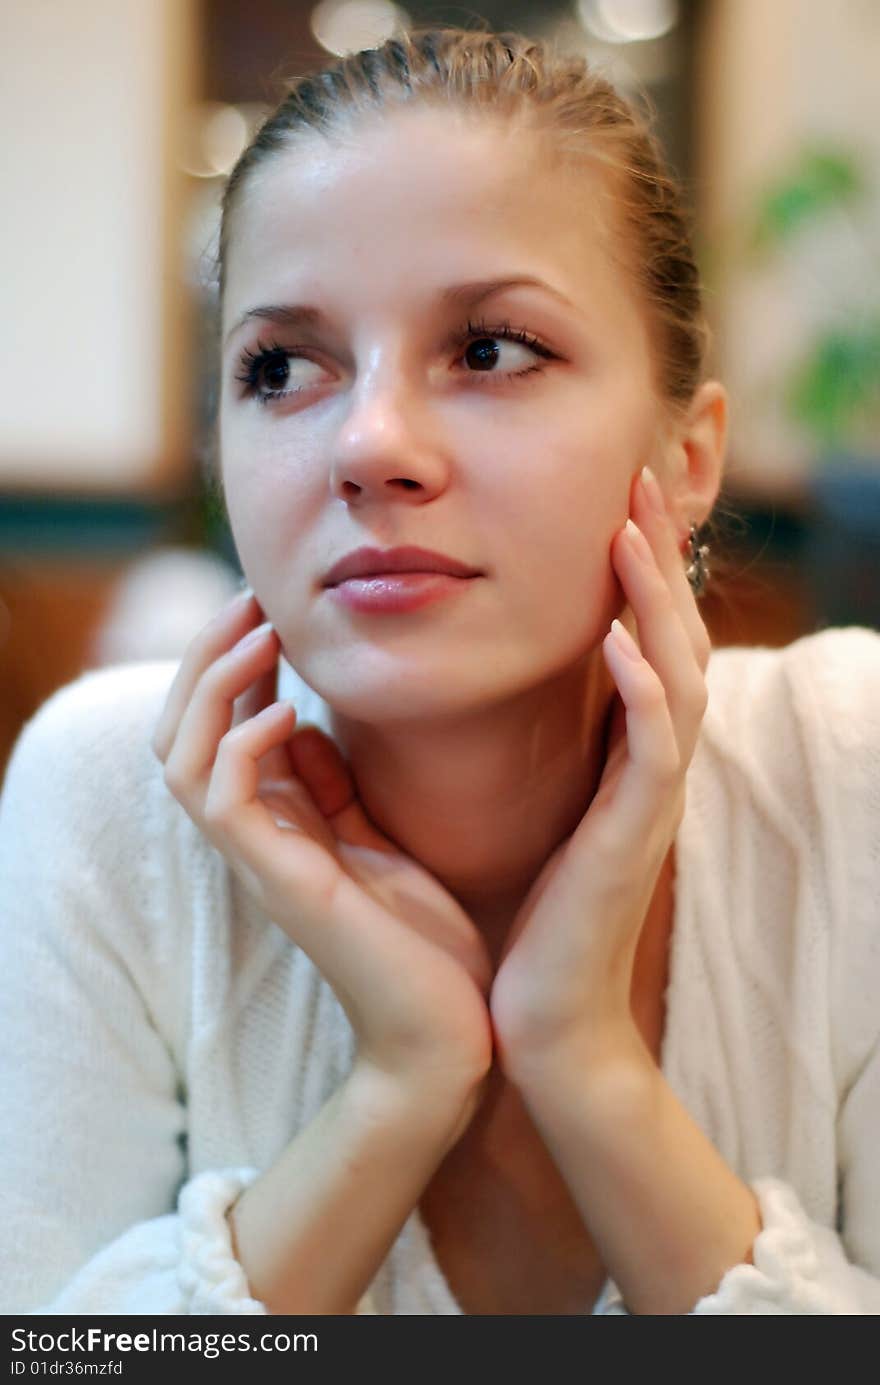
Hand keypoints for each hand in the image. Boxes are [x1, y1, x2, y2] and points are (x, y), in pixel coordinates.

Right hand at [151, 591, 492, 1093]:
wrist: (450, 1032)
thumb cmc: (425, 942)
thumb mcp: (378, 838)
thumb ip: (334, 785)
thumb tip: (309, 718)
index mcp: (279, 822)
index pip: (220, 724)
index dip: (233, 660)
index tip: (272, 604)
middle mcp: (256, 837)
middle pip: (181, 729)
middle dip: (207, 655)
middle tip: (251, 597)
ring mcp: (261, 861)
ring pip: (182, 756)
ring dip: (211, 685)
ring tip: (258, 632)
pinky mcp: (283, 884)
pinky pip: (223, 801)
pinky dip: (241, 744)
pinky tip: (289, 709)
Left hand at [489, 465, 711, 1073]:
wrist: (534, 1014)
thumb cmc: (518, 915)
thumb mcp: (514, 808)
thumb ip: (509, 740)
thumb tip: (457, 676)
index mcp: (619, 754)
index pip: (638, 640)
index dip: (630, 571)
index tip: (606, 501)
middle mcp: (648, 766)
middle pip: (674, 638)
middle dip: (658, 558)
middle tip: (639, 481)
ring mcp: (652, 799)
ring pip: (681, 675)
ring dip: (657, 602)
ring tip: (631, 533)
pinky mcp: (637, 835)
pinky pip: (656, 747)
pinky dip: (645, 687)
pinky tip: (616, 636)